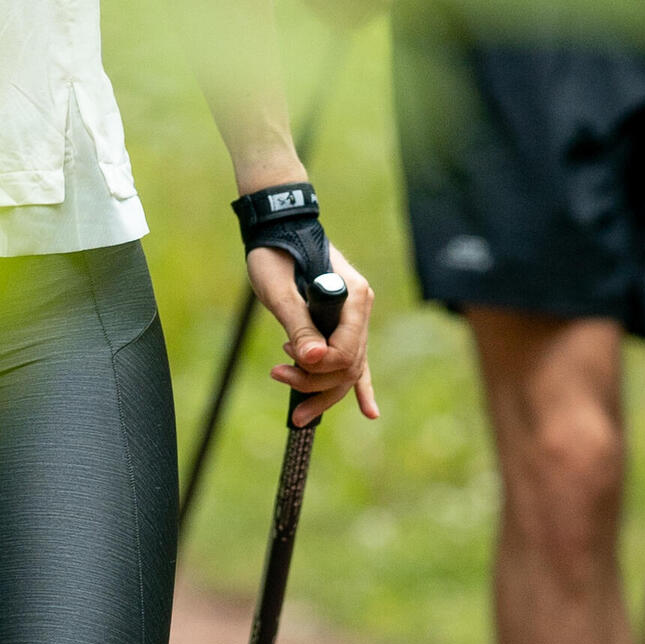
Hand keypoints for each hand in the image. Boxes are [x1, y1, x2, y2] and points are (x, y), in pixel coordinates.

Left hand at [247, 241, 378, 430]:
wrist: (277, 232)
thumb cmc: (276, 255)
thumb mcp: (280, 290)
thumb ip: (299, 325)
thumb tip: (314, 359)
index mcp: (353, 296)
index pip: (346, 349)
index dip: (318, 366)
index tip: (285, 362)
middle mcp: (360, 309)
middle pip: (348, 364)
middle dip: (314, 381)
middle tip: (278, 375)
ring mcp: (355, 319)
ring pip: (349, 369)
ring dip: (322, 390)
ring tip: (293, 400)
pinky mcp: (344, 326)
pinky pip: (356, 362)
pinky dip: (360, 387)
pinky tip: (368, 411)